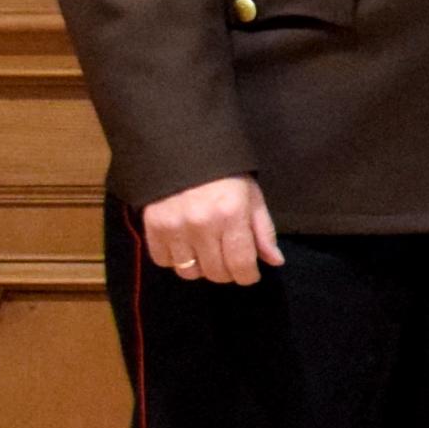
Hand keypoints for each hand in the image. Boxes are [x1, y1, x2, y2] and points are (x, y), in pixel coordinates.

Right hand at [139, 175, 280, 286]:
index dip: (248, 276)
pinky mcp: (153, 227)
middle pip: (216, 272)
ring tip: (206, 252)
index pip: (241, 265)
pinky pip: (164, 261)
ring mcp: (175, 228)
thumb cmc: (225, 175)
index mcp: (232, 215)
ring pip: (189, 273)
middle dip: (227, 272)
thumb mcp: (252, 196)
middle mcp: (203, 225)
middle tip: (229, 260)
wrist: (183, 151)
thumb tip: (275, 262)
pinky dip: (175, 260)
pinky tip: (184, 246)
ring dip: (201, 268)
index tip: (249, 274)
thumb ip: (263, 231)